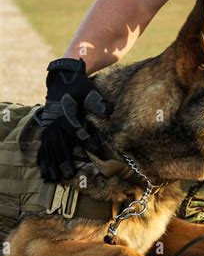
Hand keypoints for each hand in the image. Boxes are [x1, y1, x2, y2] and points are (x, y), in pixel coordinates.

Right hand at [36, 58, 112, 181]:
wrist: (62, 77)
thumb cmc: (79, 86)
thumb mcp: (88, 90)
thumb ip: (96, 101)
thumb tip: (108, 111)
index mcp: (66, 110)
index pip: (75, 127)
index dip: (83, 138)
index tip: (93, 148)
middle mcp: (55, 119)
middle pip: (59, 142)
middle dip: (64, 159)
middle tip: (69, 174)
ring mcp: (49, 124)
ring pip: (50, 147)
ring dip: (52, 163)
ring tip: (53, 178)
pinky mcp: (46, 127)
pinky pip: (43, 145)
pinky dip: (43, 158)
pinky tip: (43, 170)